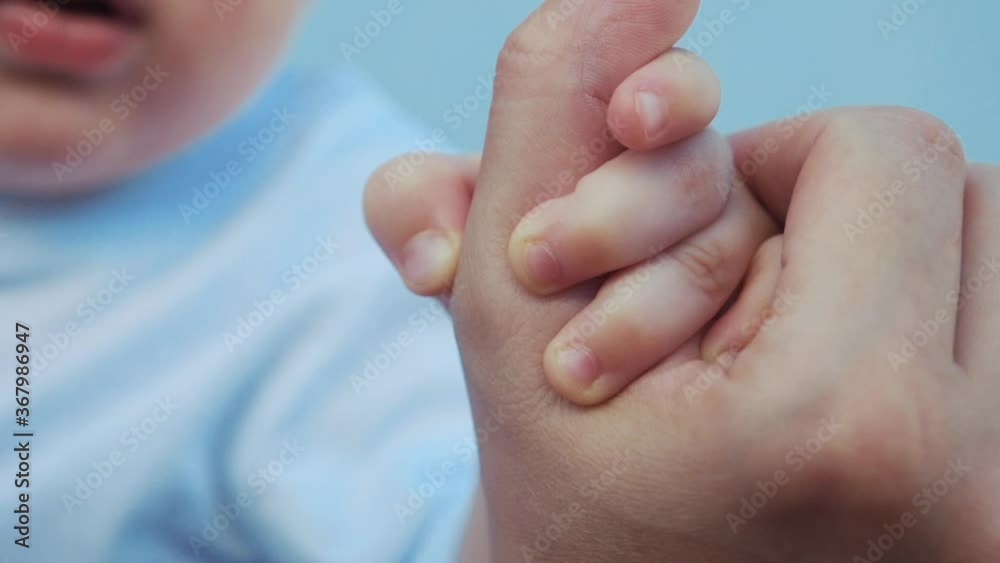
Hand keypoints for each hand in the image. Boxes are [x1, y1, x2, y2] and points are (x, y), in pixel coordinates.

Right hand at [444, 0, 999, 560]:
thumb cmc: (558, 471)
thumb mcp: (509, 287)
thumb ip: (552, 100)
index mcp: (841, 421)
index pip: (887, 148)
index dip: (771, 160)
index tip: (701, 231)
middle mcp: (974, 485)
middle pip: (976, 191)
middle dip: (841, 208)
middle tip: (747, 285)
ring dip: (897, 256)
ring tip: (793, 333)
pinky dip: (937, 316)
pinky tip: (848, 374)